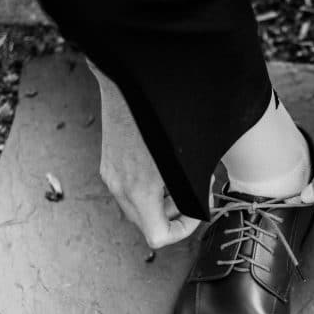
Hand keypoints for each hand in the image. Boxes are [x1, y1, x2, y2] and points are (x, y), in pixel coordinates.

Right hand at [91, 62, 200, 248]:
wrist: (131, 77)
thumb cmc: (165, 112)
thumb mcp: (192, 154)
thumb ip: (196, 184)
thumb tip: (204, 200)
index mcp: (139, 188)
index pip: (158, 236)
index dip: (184, 230)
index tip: (198, 210)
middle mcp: (120, 186)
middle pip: (149, 224)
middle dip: (176, 214)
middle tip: (196, 190)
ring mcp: (111, 174)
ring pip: (139, 207)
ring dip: (163, 201)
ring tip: (185, 174)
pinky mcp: (109, 162)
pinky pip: (130, 188)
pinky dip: (150, 187)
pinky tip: (167, 165)